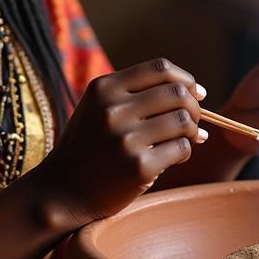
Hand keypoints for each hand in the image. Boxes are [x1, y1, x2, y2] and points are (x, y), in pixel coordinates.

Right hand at [25, 58, 206, 230]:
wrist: (63, 191)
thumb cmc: (90, 145)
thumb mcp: (99, 107)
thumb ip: (136, 93)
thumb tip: (195, 92)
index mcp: (104, 88)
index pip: (160, 68)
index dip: (185, 79)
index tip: (196, 92)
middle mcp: (113, 109)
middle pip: (177, 93)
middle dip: (194, 107)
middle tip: (193, 121)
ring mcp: (125, 139)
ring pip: (183, 121)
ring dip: (191, 130)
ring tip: (184, 139)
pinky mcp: (138, 167)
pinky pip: (181, 149)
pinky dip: (184, 152)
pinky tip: (173, 157)